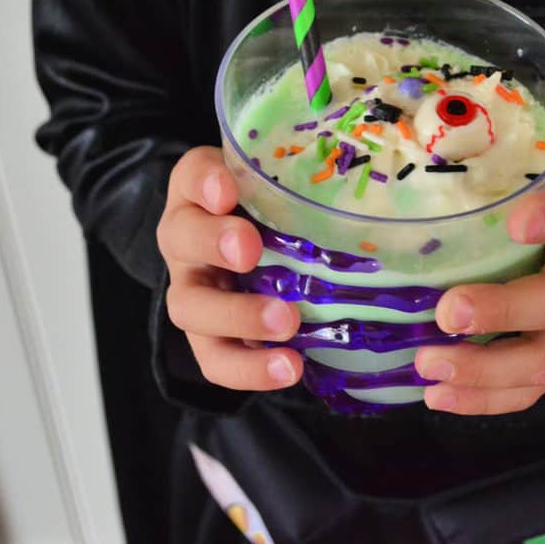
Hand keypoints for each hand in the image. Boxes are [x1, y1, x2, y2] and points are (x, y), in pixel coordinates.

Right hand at [157, 147, 302, 389]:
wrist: (257, 251)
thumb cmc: (270, 210)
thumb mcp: (278, 183)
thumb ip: (298, 177)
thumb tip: (361, 184)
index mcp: (199, 193)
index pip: (191, 176)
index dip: (205, 181)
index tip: (227, 190)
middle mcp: (187, 240)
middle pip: (182, 239)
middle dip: (213, 243)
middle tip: (249, 250)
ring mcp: (194, 291)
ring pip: (191, 308)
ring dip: (237, 316)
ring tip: (285, 323)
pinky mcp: (210, 338)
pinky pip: (216, 359)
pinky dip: (249, 368)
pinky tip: (287, 367)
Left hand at [414, 118, 544, 414]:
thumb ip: (543, 128)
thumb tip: (462, 95)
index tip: (519, 217)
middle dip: (503, 312)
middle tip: (449, 312)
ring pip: (542, 360)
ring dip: (483, 372)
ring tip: (429, 366)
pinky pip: (534, 387)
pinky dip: (487, 400)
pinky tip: (440, 396)